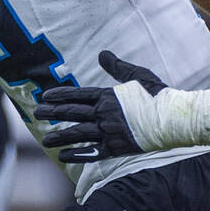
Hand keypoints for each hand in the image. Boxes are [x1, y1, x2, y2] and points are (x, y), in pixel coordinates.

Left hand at [37, 50, 168, 162]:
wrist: (173, 119)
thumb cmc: (157, 95)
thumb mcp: (138, 75)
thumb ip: (118, 66)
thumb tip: (102, 53)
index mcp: (107, 96)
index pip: (77, 95)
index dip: (59, 97)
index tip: (44, 98)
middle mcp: (104, 114)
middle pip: (73, 114)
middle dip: (53, 114)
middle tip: (36, 115)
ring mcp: (109, 132)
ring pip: (78, 134)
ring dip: (60, 137)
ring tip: (45, 140)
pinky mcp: (116, 148)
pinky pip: (92, 152)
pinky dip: (77, 155)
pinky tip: (64, 156)